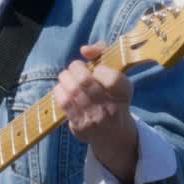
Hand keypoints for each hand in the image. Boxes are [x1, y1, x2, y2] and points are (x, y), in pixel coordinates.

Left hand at [55, 43, 137, 183]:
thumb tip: (84, 50)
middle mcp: (111, 107)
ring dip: (65, 78)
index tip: (96, 69)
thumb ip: (102, 54)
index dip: (100, 69)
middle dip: (75, 69)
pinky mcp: (80, 126)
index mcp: (123, 93)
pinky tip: (63, 89)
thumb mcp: (116, 75)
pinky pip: (64, 103)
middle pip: (85, 81)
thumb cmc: (112, 96)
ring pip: (72, 91)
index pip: (112, 77)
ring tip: (67, 77)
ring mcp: (95, 118)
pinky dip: (59, 91)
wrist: (113, 134)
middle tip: (75, 68)